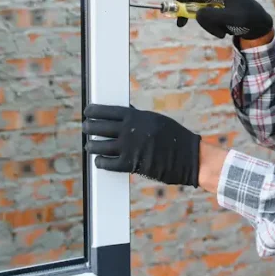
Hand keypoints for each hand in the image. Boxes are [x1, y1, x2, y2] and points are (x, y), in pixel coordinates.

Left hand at [83, 104, 200, 186]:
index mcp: (136, 116)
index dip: (94, 111)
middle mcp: (129, 130)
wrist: (189, 157)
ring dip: (91, 146)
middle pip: (99, 127)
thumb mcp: (155, 120)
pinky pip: (107, 163)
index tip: (88, 112)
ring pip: (98, 146)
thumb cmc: (174, 137)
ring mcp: (128, 147)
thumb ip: (137, 118)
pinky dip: (101, 161)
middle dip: (89, 127)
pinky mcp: (130, 164)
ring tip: (89, 146)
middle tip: (86, 128)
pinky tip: (99, 160)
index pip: (107, 111)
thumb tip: (122, 113)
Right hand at [172, 0, 272, 39]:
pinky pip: (210, 17)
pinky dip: (212, 26)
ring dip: (207, 24)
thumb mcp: (231, 19)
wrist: (262, 27)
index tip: (176, 5)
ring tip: (220, 33)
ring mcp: (222, 2)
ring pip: (204, 11)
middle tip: (180, 24)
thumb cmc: (249, 21)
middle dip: (189, 11)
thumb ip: (213, 16)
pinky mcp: (222, 10)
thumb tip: (197, 14)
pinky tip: (224, 32)